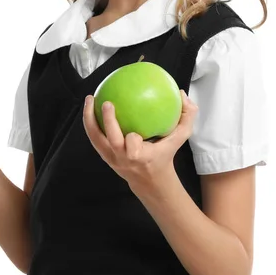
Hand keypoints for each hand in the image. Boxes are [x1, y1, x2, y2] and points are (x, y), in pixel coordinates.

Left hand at [83, 90, 198, 190]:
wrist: (149, 180)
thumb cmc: (164, 154)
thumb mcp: (179, 139)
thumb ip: (186, 117)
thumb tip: (181, 94)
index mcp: (141, 156)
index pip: (135, 149)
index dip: (133, 141)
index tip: (134, 131)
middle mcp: (123, 158)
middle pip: (112, 141)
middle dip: (109, 123)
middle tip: (106, 102)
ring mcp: (110, 157)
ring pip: (96, 138)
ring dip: (90, 118)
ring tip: (89, 98)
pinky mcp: (103, 155)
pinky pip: (93, 137)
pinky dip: (90, 121)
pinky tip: (90, 104)